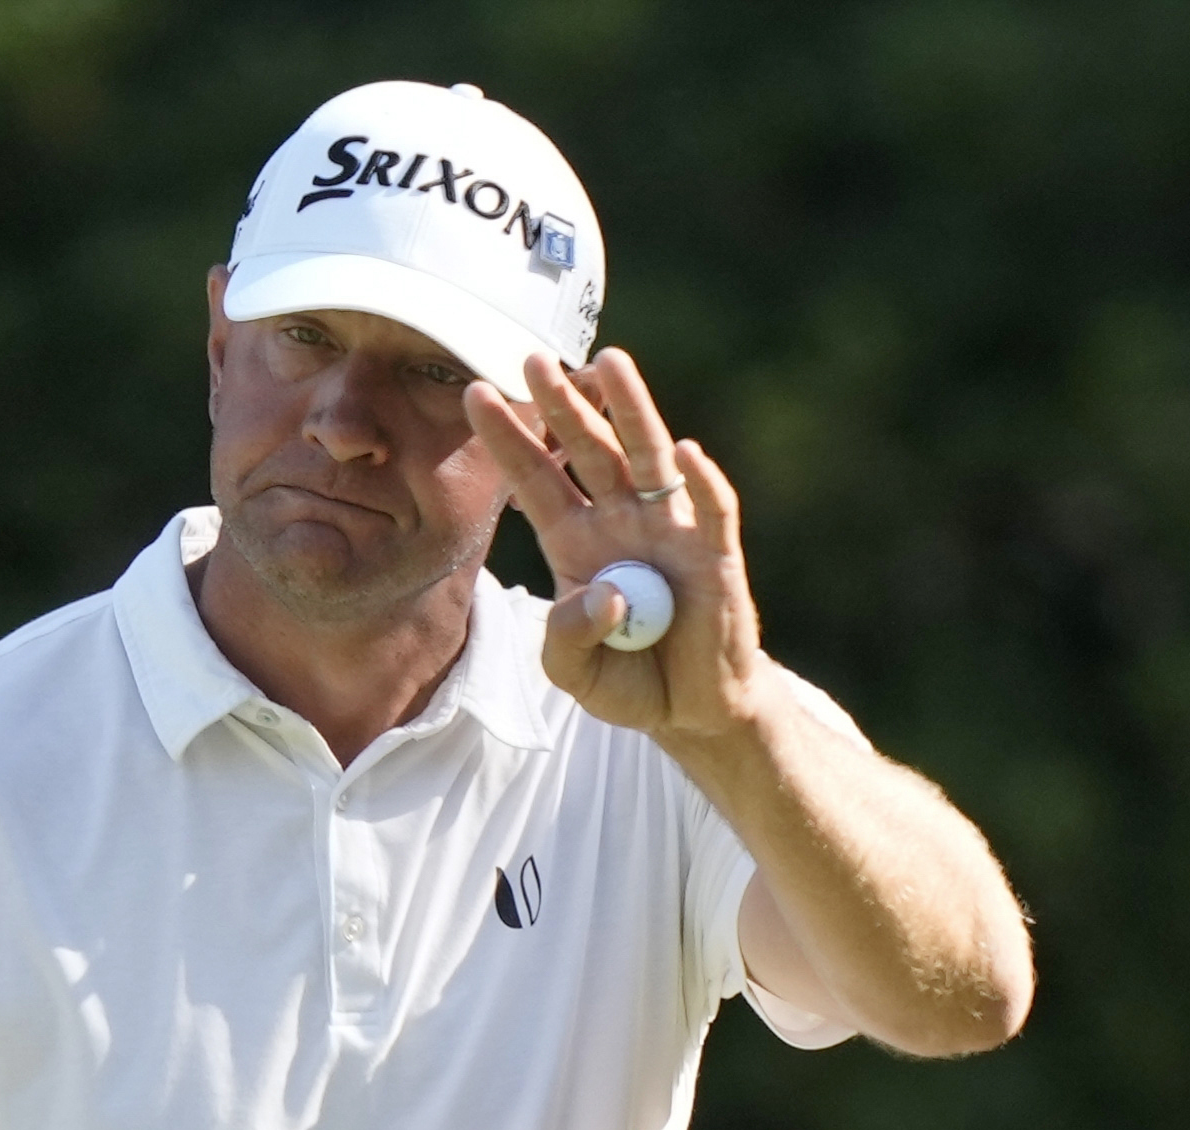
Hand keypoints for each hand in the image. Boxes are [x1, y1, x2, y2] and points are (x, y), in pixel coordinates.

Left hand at [463, 348, 766, 738]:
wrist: (691, 710)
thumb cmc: (629, 678)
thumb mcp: (574, 673)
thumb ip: (567, 639)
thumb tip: (603, 595)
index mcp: (574, 540)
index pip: (535, 478)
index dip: (507, 439)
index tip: (474, 393)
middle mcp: (619, 520)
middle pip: (587, 450)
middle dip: (562, 405)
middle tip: (532, 359)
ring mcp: (669, 530)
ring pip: (647, 457)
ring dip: (631, 410)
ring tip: (610, 361)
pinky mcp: (716, 553)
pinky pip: (711, 510)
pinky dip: (702, 480)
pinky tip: (686, 451)